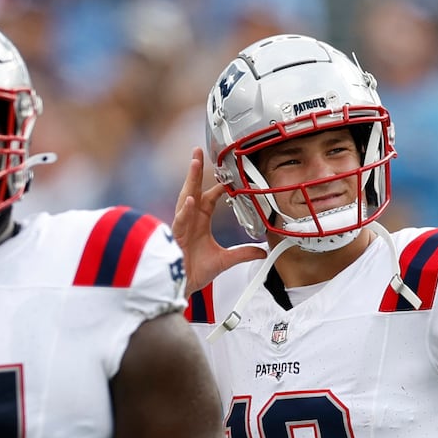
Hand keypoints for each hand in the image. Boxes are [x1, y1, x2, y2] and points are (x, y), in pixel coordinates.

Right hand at [172, 147, 265, 293]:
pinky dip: (186, 210)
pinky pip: (180, 220)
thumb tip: (262, 252)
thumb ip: (243, 253)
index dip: (219, 186)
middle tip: (198, 151)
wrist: (183, 286)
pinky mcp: (175, 236)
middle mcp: (190, 219)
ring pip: (185, 198)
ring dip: (190, 181)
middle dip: (195, 170)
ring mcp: (181, 225)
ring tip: (195, 163)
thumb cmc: (195, 270)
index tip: (229, 174)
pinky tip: (192, 199)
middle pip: (193, 189)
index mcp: (200, 221)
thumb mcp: (225, 260)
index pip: (209, 197)